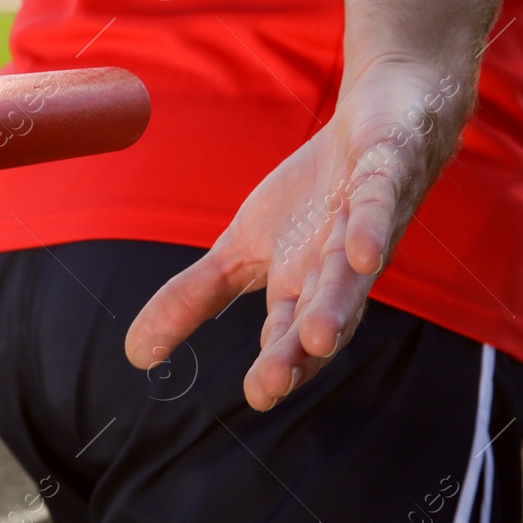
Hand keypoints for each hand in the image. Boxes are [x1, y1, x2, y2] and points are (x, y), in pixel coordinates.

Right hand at [125, 61, 467, 410]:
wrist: (380, 127)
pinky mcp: (387, 173)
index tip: (259, 395)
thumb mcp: (240, 247)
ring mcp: (366, 223)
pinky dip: (371, 228)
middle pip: (321, 314)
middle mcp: (337, 266)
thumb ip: (192, 300)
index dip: (279, 365)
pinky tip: (361, 254)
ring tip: (317, 338)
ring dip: (335, 304)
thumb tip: (134, 355)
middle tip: (275, 382)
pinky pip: (379, 202)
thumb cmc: (313, 199)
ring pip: (351, 272)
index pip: (287, 334)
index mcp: (302, 288)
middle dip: (301, 349)